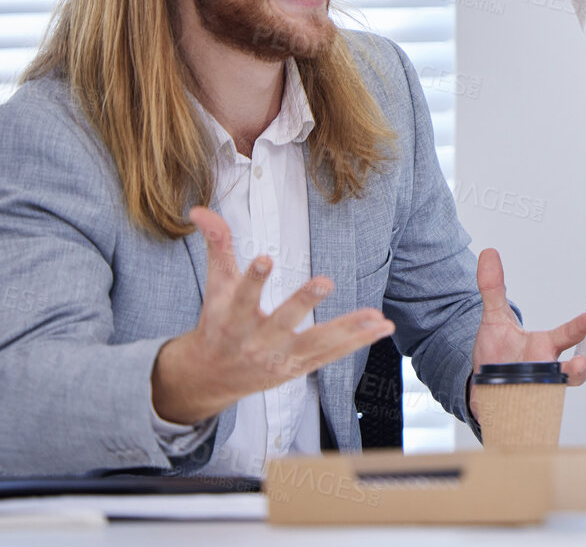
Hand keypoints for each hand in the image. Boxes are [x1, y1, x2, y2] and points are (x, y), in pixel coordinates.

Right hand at [150, 207, 394, 424]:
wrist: (210, 378)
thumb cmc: (218, 324)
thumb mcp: (216, 286)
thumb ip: (217, 246)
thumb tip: (199, 210)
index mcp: (231, 319)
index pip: (241, 296)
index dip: (252, 279)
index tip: (264, 258)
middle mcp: (256, 341)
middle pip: (282, 321)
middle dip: (301, 302)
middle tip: (324, 281)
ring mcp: (280, 357)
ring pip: (315, 343)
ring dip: (346, 328)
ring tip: (374, 314)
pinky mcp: (300, 368)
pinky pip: (333, 355)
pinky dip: (359, 342)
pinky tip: (384, 326)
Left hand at [468, 247, 585, 416]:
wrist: (484, 385)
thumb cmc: (497, 351)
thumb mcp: (493, 318)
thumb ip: (492, 288)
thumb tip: (488, 253)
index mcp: (544, 346)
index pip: (568, 334)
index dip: (582, 326)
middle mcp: (545, 370)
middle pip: (569, 374)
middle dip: (574, 371)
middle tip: (578, 363)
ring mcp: (535, 392)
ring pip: (551, 397)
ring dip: (546, 396)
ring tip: (537, 394)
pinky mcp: (521, 411)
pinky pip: (526, 417)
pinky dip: (518, 417)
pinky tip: (508, 417)